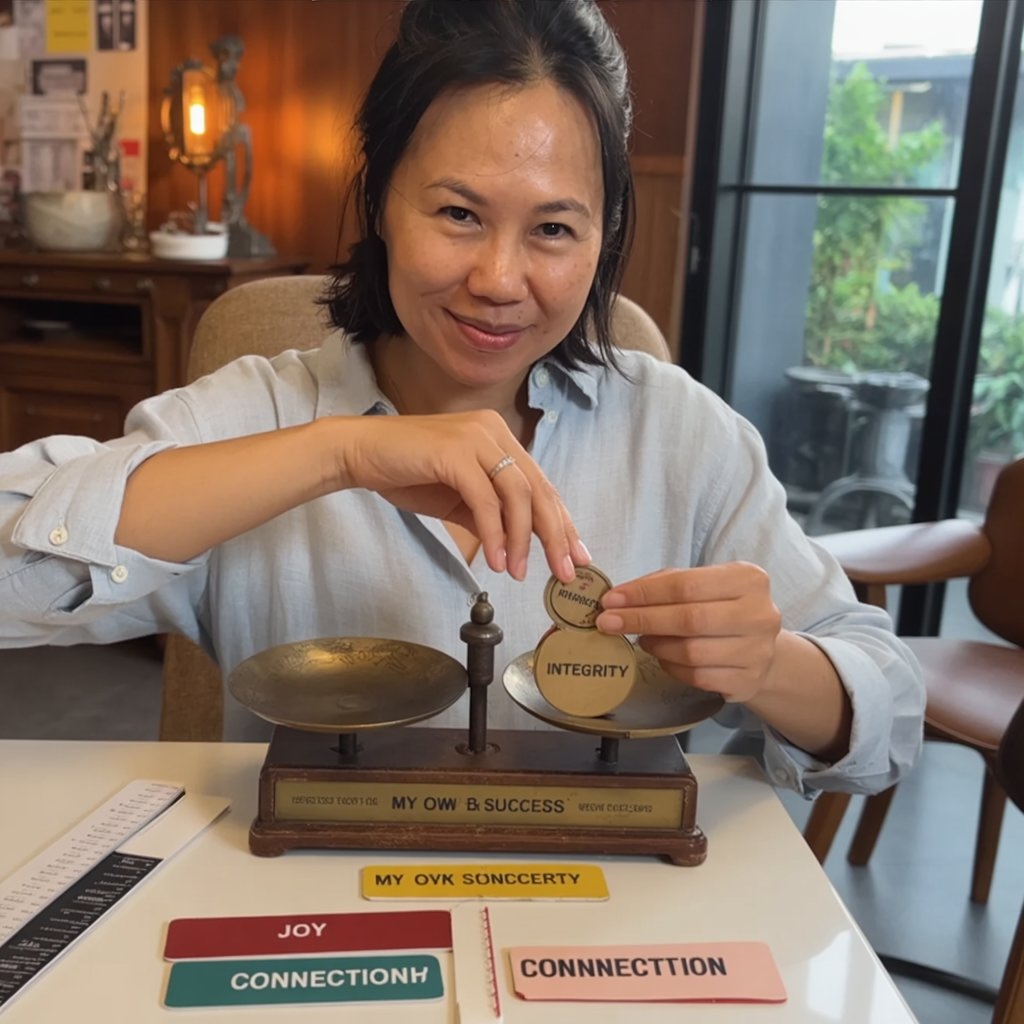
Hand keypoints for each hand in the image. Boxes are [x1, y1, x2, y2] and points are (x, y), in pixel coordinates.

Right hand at [335, 409, 587, 581]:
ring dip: (522, 539)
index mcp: (499, 439)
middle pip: (539, 489)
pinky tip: (496, 560)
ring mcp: (476, 438)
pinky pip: (485, 499)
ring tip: (520, 572)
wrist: (359, 454)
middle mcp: (494, 432)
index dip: (562, 523)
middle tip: (564, 572)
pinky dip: (495, 533)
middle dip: (556, 535)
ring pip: (518, 494)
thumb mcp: (458, 499)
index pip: (541, 485)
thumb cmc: (406, 472)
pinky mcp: (455, 452)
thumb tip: (517, 545)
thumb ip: (490, 514)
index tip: (575, 557)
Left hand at [594, 563, 781, 702]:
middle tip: (608, 622)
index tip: (611, 600)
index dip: (644, 593)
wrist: (762, 647)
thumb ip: (664, 584)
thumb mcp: (702, 584)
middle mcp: (760, 614)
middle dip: (642, 620)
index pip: (686, 585)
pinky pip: (697, 677)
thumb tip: (618, 598)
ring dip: (656, 645)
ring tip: (642, 639)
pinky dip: (671, 667)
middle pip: (689, 619)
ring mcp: (758, 652)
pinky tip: (663, 657)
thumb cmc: (722, 608)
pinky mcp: (748, 682)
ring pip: (691, 652)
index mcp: (748, 579)